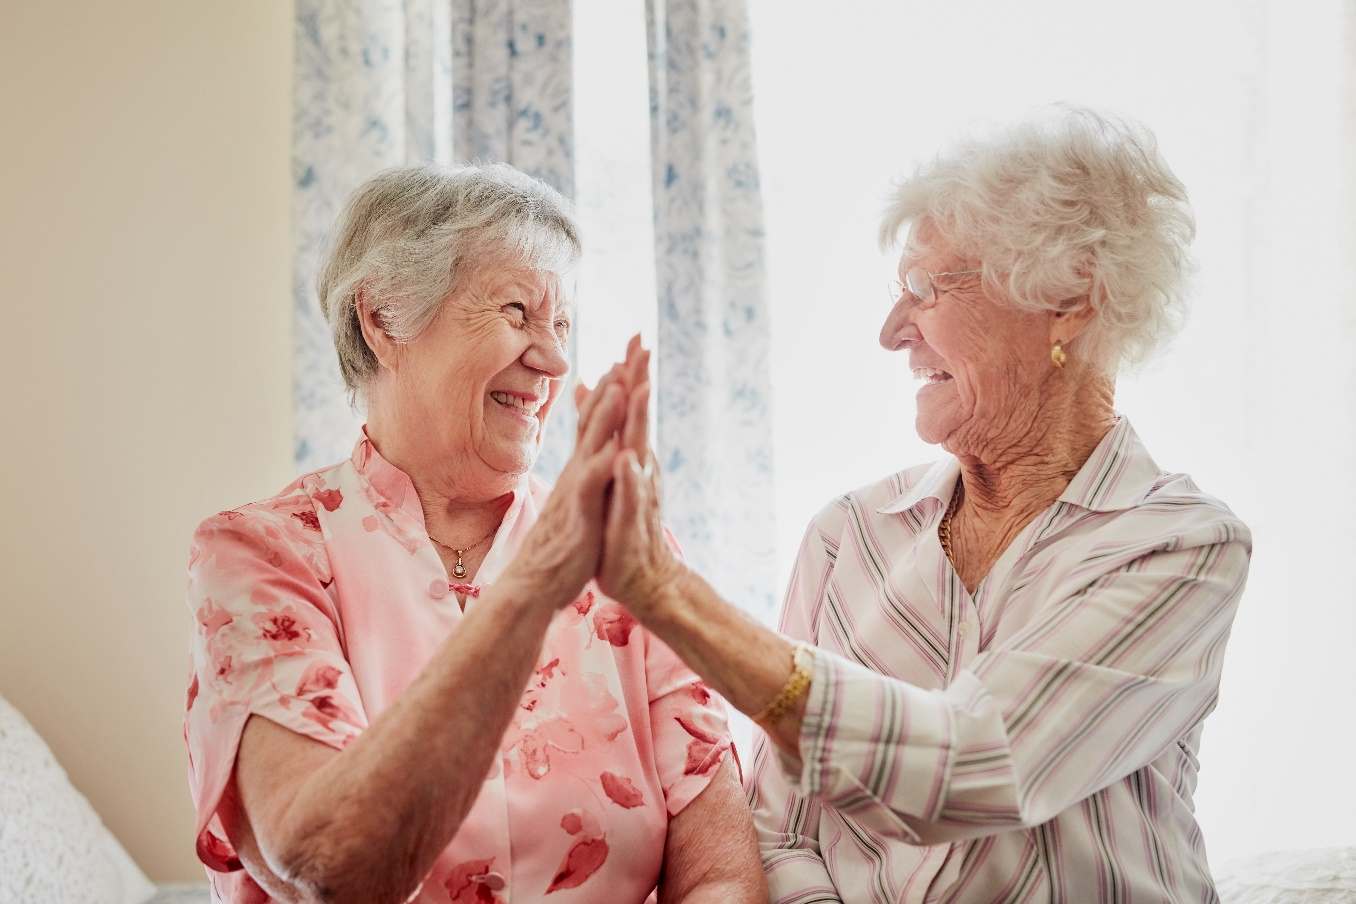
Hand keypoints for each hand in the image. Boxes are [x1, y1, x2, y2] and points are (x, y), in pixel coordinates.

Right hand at [499, 372, 627, 609]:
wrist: (537, 583)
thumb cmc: (564, 540)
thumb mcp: (578, 496)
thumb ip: (584, 464)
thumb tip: (594, 442)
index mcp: (584, 466)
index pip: (600, 417)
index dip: (615, 384)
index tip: (631, 352)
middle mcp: (579, 471)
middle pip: (598, 418)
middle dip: (616, 382)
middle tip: (634, 347)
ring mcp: (576, 492)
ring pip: (592, 447)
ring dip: (606, 416)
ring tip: (622, 385)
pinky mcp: (577, 517)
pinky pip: (590, 490)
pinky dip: (602, 469)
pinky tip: (616, 452)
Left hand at [594, 355, 685, 617]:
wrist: (641, 577)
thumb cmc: (620, 524)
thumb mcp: (608, 471)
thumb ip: (604, 429)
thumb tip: (594, 387)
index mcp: (630, 457)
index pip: (632, 408)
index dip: (633, 373)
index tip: (634, 335)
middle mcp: (638, 470)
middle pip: (639, 418)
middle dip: (641, 382)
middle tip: (644, 345)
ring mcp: (636, 496)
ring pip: (637, 452)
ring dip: (638, 422)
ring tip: (639, 390)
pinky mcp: (628, 523)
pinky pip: (629, 498)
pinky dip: (629, 478)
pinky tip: (626, 460)